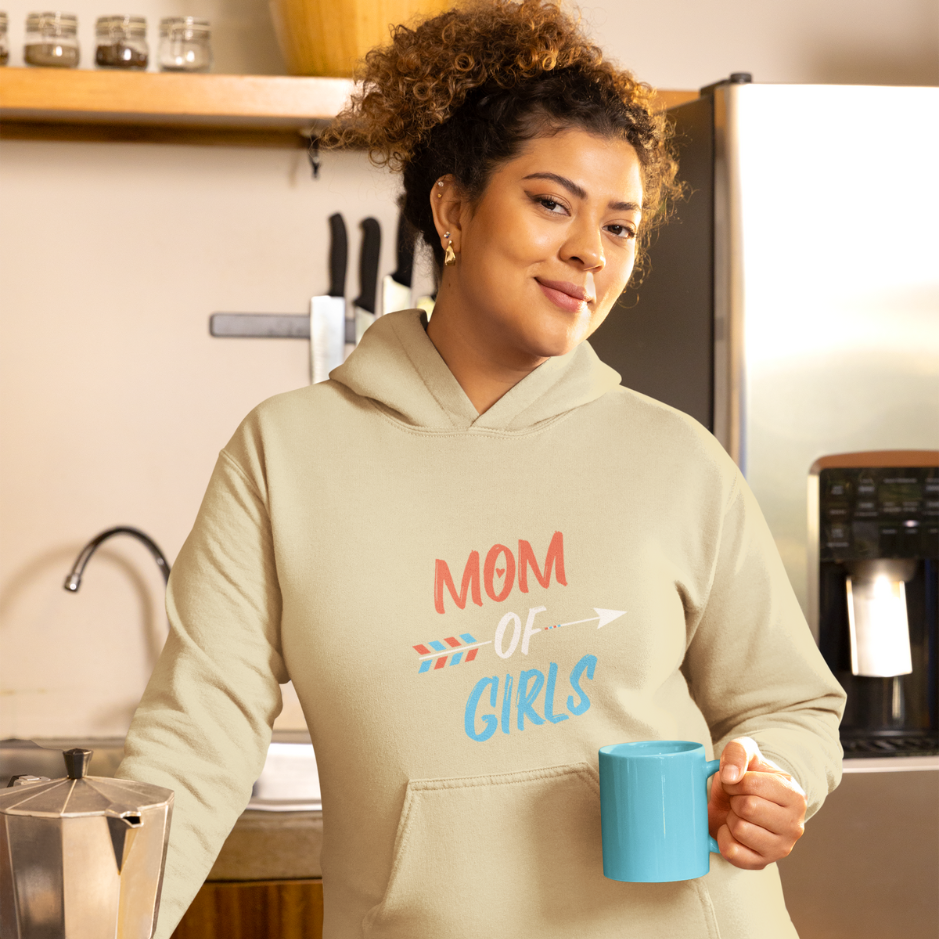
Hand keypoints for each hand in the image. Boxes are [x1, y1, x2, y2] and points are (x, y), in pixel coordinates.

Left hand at [707, 736, 806, 869]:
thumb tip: (731, 776)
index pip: (752, 784)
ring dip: (730, 818)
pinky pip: (732, 852)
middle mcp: (795, 825)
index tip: (737, 781)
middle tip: (738, 799)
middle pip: (747, 808)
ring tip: (739, 814)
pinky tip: (732, 831)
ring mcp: (781, 848)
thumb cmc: (745, 775)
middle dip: (733, 799)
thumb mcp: (743, 751)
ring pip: (740, 829)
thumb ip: (737, 753)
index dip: (735, 780)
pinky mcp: (763, 863)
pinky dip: (724, 838)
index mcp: (794, 795)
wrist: (739, 800)